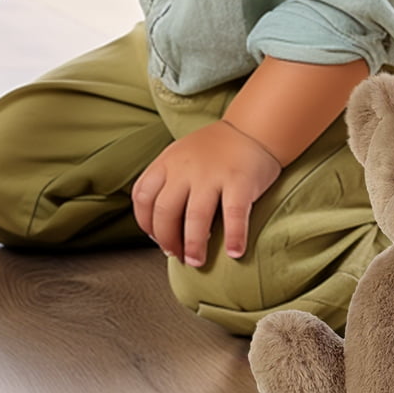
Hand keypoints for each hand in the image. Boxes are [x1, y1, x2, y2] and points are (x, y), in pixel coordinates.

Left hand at [131, 120, 281, 266]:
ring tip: (196, 262)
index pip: (142, 196)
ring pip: (195, 216)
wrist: (251, 130)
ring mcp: (211, 174)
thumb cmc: (212, 151)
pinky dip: (234, 236)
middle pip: (165, 210)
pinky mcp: (239, 181)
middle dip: (167, 239)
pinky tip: (234, 253)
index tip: (157, 239)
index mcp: (166, 163)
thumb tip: (159, 227)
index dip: (146, 223)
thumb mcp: (178, 157)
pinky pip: (234, 214)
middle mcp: (184, 168)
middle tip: (177, 256)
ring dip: (193, 245)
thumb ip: (166, 183)